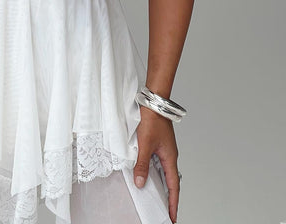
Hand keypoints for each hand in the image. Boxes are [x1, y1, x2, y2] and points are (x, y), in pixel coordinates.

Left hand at [133, 105, 179, 223]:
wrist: (153, 103)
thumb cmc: (152, 120)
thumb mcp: (144, 145)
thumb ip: (142, 165)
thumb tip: (140, 183)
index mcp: (170, 158)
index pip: (173, 187)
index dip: (173, 203)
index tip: (172, 217)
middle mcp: (169, 155)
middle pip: (171, 181)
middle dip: (169, 197)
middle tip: (166, 211)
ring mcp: (165, 150)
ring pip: (164, 172)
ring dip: (162, 185)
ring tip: (158, 198)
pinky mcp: (159, 144)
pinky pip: (159, 163)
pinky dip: (155, 173)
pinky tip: (148, 175)